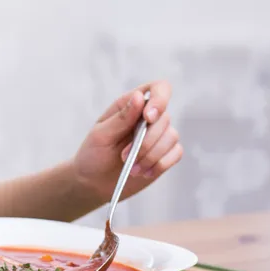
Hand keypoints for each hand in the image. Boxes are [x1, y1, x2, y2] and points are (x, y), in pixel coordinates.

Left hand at [72, 81, 181, 203]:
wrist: (94, 182)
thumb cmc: (93, 154)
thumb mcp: (101, 135)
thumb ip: (121, 117)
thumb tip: (139, 97)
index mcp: (131, 105)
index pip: (158, 88)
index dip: (160, 99)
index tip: (148, 118)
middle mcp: (148, 117)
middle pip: (164, 118)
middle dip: (146, 141)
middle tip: (124, 156)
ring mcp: (159, 136)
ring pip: (171, 137)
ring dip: (151, 156)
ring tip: (132, 168)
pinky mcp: (164, 154)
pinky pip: (176, 154)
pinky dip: (160, 165)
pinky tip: (143, 172)